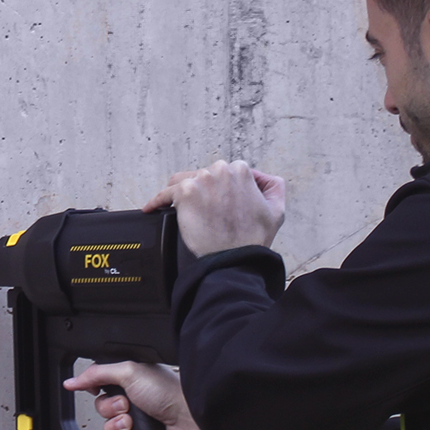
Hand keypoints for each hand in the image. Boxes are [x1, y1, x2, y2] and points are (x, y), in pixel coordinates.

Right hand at [64, 362, 211, 429]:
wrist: (189, 420)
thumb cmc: (170, 393)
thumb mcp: (130, 373)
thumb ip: (99, 373)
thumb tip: (74, 379)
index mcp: (132, 377)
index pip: (100, 381)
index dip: (94, 387)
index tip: (94, 389)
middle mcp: (134, 397)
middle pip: (102, 406)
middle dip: (110, 409)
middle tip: (126, 406)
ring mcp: (137, 418)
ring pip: (108, 427)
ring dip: (116, 426)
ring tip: (132, 422)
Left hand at [144, 160, 285, 256]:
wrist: (234, 259)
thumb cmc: (251, 239)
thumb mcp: (277, 210)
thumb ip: (273, 187)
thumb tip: (260, 178)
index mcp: (241, 171)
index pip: (225, 173)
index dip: (222, 190)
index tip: (219, 203)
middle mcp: (219, 170)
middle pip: (203, 176)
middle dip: (204, 191)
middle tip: (206, 212)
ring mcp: (200, 180)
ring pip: (184, 181)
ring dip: (183, 193)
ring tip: (184, 209)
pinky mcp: (184, 193)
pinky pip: (164, 194)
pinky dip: (157, 200)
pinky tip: (152, 207)